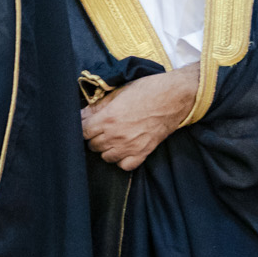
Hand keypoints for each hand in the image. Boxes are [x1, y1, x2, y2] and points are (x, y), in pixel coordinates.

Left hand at [80, 68, 197, 170]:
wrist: (174, 97)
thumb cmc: (147, 90)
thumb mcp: (119, 92)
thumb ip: (98, 105)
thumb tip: (83, 114)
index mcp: (108, 118)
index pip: (83, 131)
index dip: (84, 127)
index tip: (88, 123)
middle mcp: (116, 136)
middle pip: (93, 145)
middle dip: (94, 137)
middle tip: (101, 129)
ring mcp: (129, 147)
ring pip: (106, 157)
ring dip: (106, 149)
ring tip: (113, 138)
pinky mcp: (143, 153)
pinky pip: (124, 166)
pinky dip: (122, 160)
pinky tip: (124, 149)